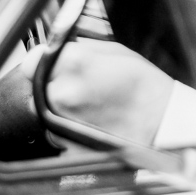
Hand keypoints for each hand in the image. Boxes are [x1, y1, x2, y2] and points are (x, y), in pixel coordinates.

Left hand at [26, 39, 172, 145]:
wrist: (162, 126)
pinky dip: (68, 124)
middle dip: (55, 81)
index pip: (33, 59)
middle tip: (82, 83)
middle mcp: (61, 93)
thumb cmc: (146, 88)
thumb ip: (81, 50)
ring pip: (46, 108)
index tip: (50, 61)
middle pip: (39, 85)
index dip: (42, 60)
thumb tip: (60, 50)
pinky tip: (93, 120)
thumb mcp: (115, 52)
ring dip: (60, 103)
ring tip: (92, 103)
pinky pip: (56, 130)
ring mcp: (61, 122)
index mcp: (74, 65)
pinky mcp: (66, 144)